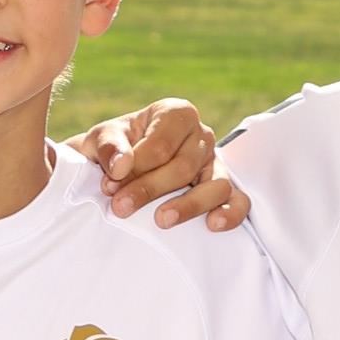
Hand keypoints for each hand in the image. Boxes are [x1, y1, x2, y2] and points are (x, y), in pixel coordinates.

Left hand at [69, 99, 249, 228]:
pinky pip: (238, 201)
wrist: (121, 168)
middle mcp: (201, 135)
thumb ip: (108, 147)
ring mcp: (215, 163)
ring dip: (188, 205)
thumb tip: (121, 166)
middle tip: (121, 208)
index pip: (162, 144)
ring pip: (215, 185)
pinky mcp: (222, 189)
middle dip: (150, 189)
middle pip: (184, 167)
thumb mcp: (101, 140)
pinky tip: (213, 225)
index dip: (137, 167)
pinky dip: (230, 214)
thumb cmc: (115, 149)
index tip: (109, 185)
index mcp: (176, 114)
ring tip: (162, 221)